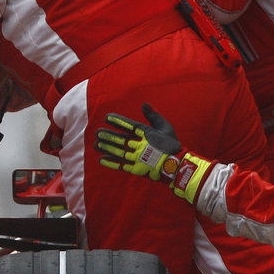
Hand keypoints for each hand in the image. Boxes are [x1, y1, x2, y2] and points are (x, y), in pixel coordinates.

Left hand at [95, 104, 215, 202]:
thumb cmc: (172, 145)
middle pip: (121, 139)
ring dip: (106, 148)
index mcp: (147, 134)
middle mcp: (140, 145)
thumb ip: (154, 116)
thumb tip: (144, 104)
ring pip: (118, 152)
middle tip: (97, 132)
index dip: (117, 121)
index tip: (107, 117)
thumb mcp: (165, 128)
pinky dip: (111, 163)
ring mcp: (137, 158)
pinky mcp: (136, 169)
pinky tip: (101, 160)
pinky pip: (121, 166)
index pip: (129, 125)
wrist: (177, 166)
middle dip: (107, 135)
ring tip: (96, 144)